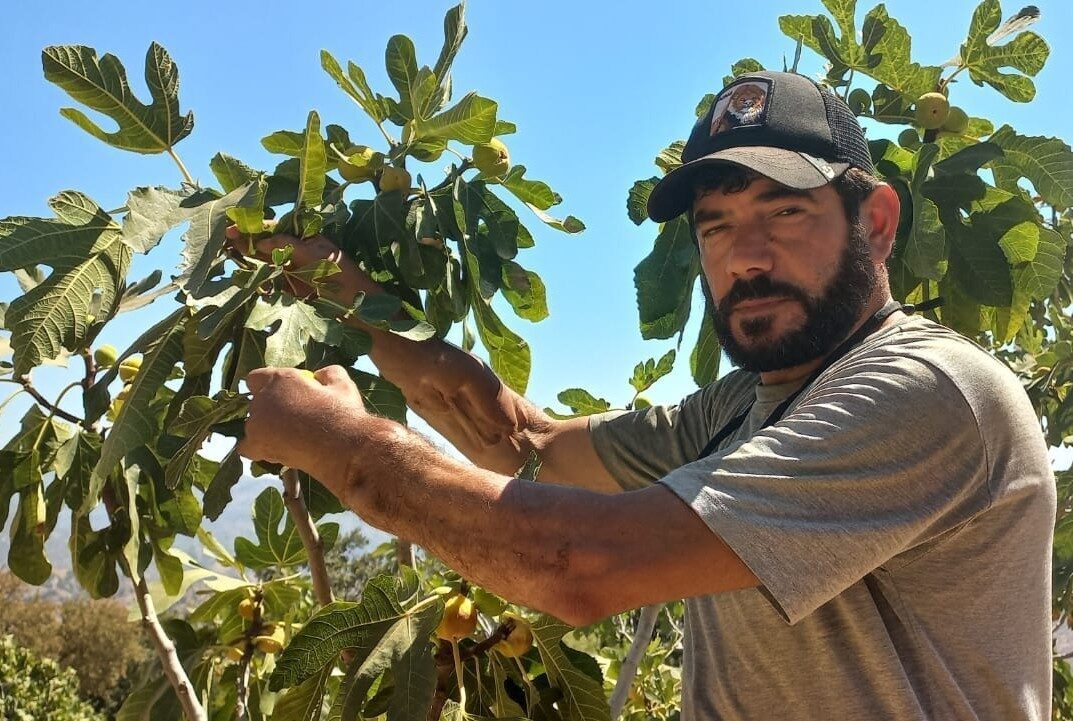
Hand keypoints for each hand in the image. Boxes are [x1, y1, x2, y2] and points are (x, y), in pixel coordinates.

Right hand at [224, 222, 378, 300]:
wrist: (361, 314)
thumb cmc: (346, 281)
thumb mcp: (318, 258)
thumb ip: (290, 246)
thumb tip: (263, 241)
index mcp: (308, 239)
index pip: (277, 228)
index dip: (255, 226)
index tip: (234, 225)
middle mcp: (298, 253)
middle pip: (267, 243)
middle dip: (246, 239)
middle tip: (223, 236)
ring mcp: (294, 272)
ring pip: (265, 261)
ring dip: (246, 256)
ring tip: (225, 250)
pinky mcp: (291, 292)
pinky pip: (269, 281)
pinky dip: (255, 277)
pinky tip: (240, 272)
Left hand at [237, 365, 379, 492]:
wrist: (342, 446)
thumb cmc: (344, 413)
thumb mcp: (342, 383)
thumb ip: (327, 374)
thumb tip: (321, 376)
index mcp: (279, 379)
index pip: (257, 377)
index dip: (269, 384)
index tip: (284, 392)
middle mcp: (262, 400)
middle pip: (256, 402)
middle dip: (270, 407)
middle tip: (292, 416)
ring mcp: (256, 424)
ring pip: (252, 424)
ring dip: (265, 427)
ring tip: (289, 436)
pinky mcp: (258, 446)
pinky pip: (246, 447)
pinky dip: (256, 447)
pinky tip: (272, 448)